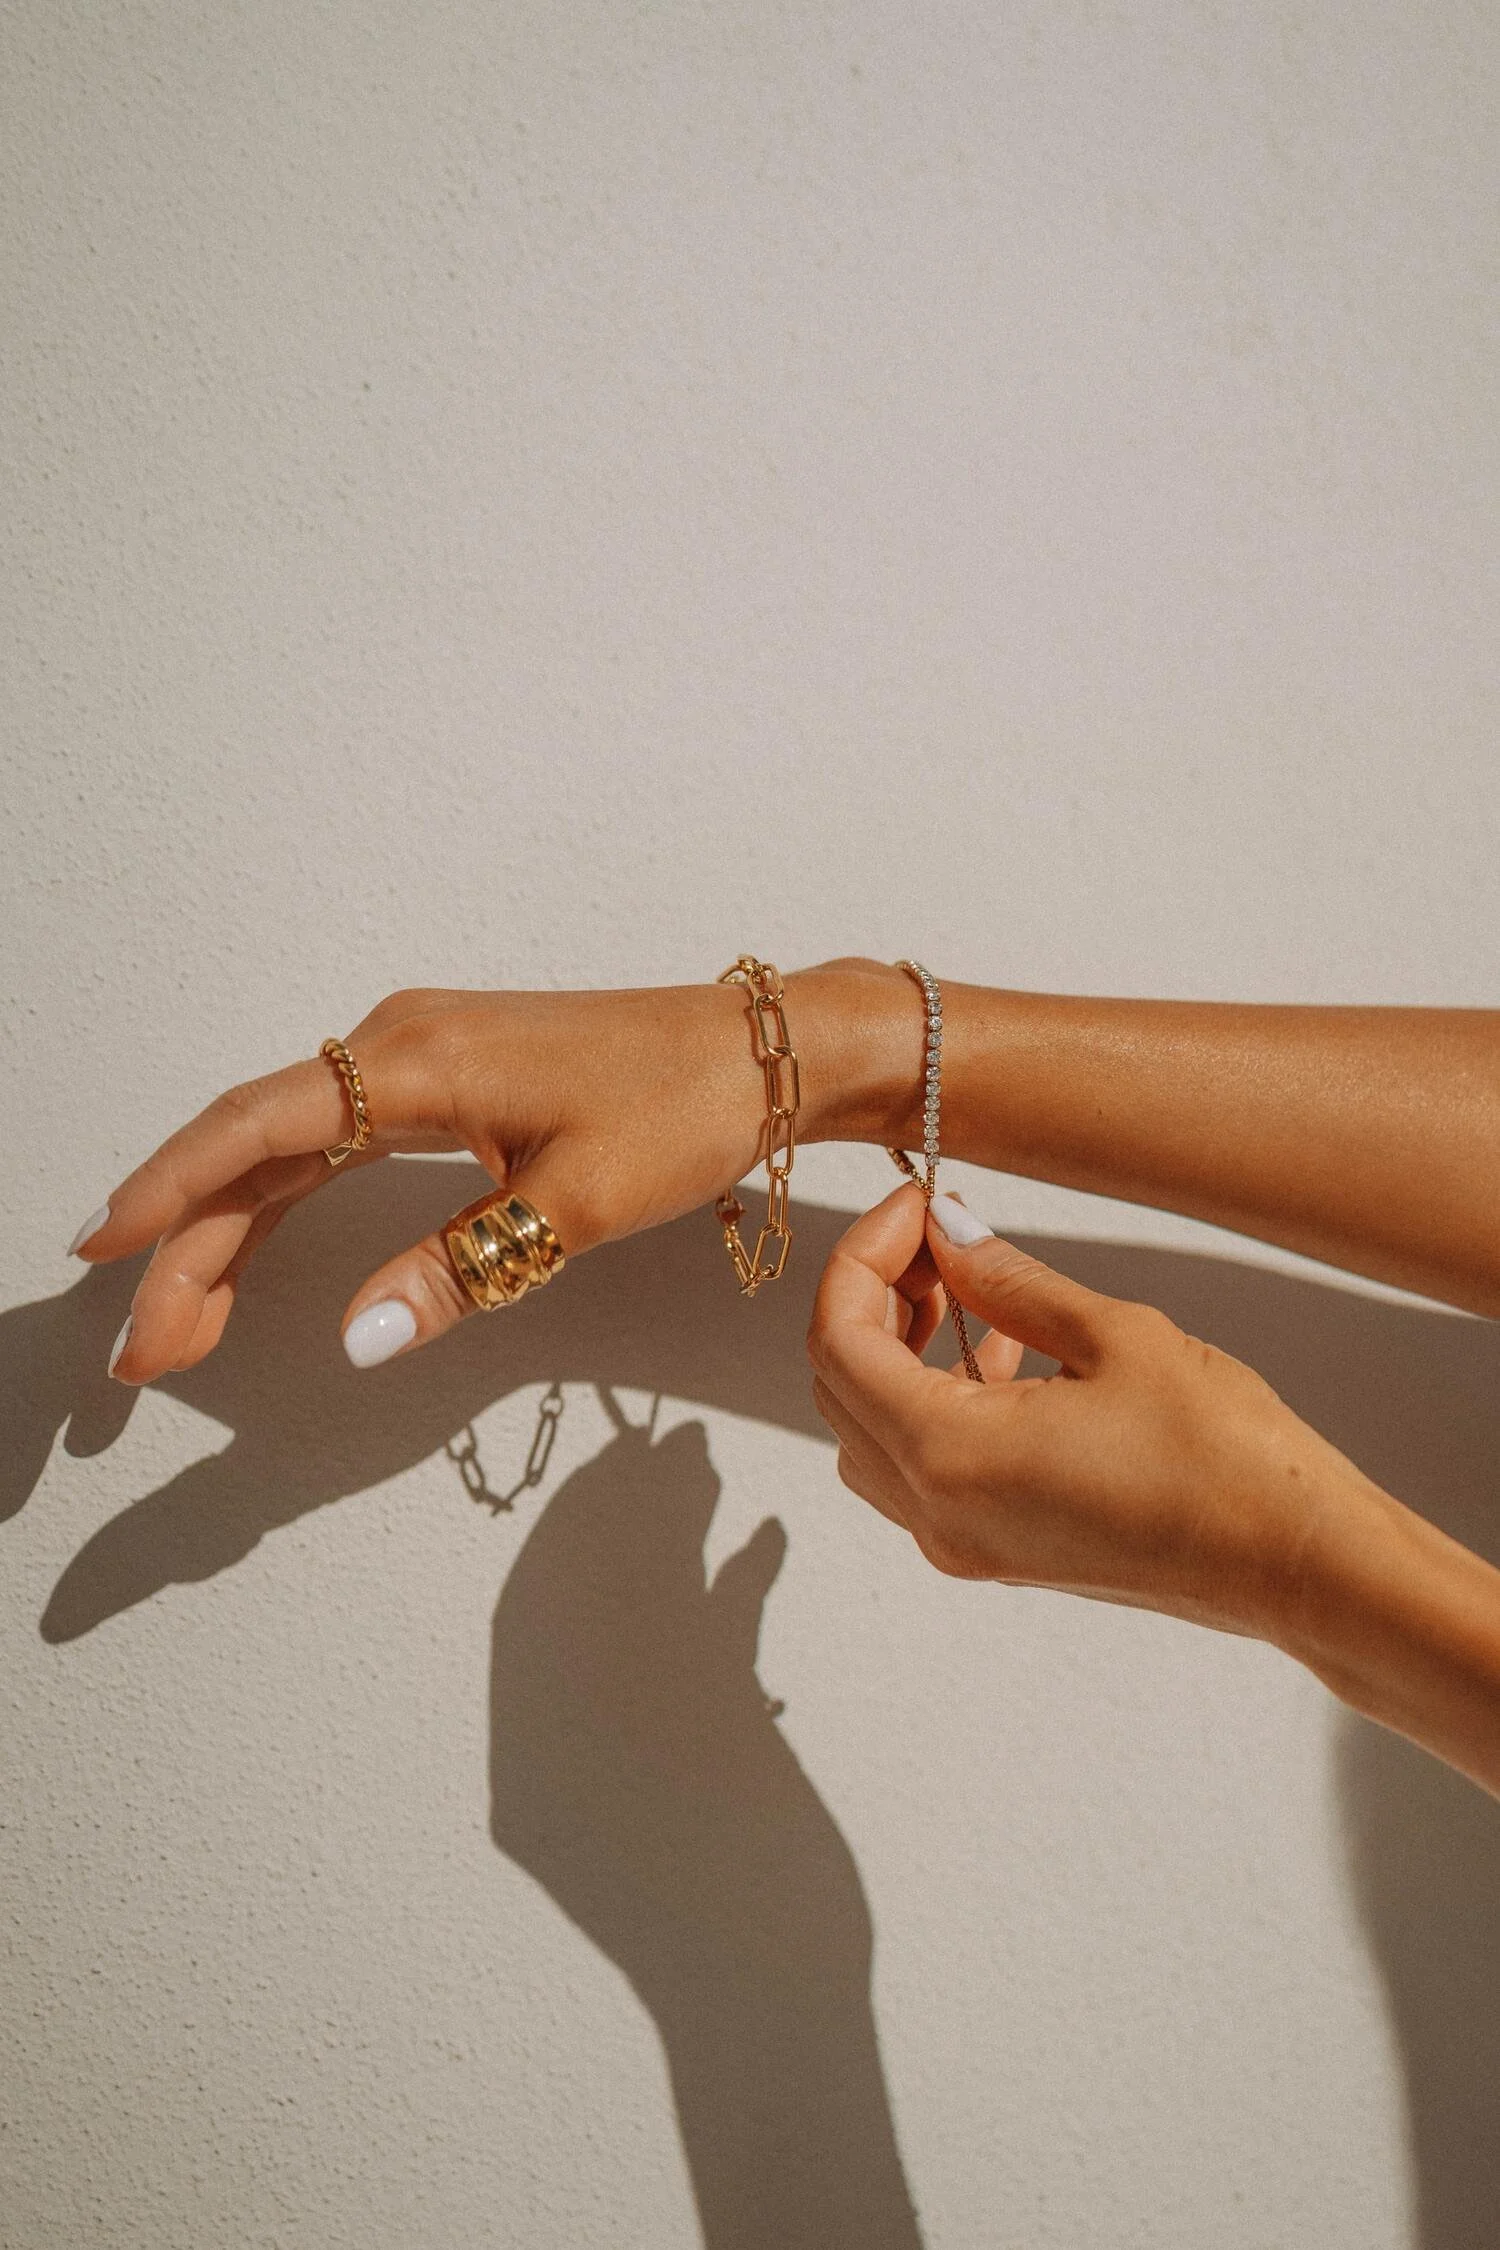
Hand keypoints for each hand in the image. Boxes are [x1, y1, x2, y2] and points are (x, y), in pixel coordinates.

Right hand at [74, 960, 905, 1384]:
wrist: (765, 1053)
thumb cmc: (683, 1109)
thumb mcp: (574, 1204)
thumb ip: (458, 1266)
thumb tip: (358, 1334)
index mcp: (417, 1060)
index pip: (256, 1129)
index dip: (172, 1191)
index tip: (106, 1251)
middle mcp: (401, 1044)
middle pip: (256, 1149)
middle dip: (191, 1249)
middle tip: (147, 1354)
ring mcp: (421, 1056)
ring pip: (288, 1148)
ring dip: (230, 1231)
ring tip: (184, 1326)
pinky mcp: (449, 1080)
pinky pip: (335, 1139)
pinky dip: (287, 1197)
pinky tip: (255, 1245)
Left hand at [807, 1183, 1383, 1649]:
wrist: (1296, 1562)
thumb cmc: (1223, 1454)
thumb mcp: (1114, 1336)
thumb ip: (1009, 1280)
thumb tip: (946, 1233)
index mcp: (948, 1457)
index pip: (839, 1339)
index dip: (863, 1255)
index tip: (916, 1202)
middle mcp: (936, 1513)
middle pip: (840, 1387)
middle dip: (871, 1297)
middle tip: (936, 1235)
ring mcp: (962, 1544)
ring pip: (871, 1433)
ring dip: (897, 1350)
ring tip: (969, 1287)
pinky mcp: (998, 1552)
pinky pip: (922, 1470)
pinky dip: (932, 1401)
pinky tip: (1002, 1355)